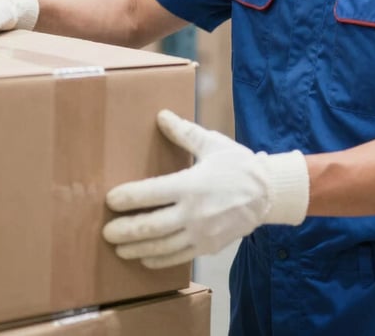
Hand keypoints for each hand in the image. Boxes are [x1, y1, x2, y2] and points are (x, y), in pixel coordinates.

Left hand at [102, 109, 308, 268]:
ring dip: (136, 248)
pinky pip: (178, 257)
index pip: (151, 194)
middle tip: (106, 231)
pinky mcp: (208, 246)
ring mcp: (201, 233)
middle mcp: (194, 213)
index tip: (110, 200)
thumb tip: (161, 116)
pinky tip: (145, 257)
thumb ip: (184, 132)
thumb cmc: (239, 165)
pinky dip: (158, 259)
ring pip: (161, 246)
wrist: (268, 194)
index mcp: (192, 185)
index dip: (127, 198)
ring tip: (118, 248)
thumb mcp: (213, 144)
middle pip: (150, 226)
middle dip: (124, 230)